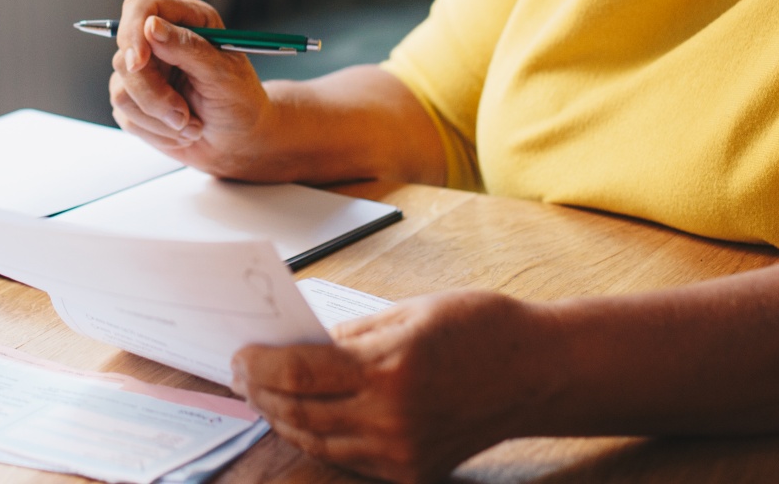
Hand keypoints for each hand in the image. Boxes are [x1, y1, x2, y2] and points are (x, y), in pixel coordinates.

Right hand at [106, 0, 290, 178]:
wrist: (238, 141)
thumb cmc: (240, 102)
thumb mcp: (224, 74)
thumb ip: (188, 48)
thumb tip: (150, 26)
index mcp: (188, 20)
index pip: (142, 6)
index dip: (132, 31)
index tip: (139, 63)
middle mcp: (161, 41)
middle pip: (126, 57)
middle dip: (154, 95)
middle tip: (183, 117)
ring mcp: (145, 72)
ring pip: (121, 91)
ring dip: (159, 119)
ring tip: (192, 126)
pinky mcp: (135, 101)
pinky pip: (126, 116)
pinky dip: (157, 132)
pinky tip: (182, 133)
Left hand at [231, 291, 554, 482]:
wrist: (539, 372)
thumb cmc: (480, 327)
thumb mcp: (410, 311)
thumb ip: (351, 333)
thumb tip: (299, 345)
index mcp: (390, 365)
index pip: (299, 373)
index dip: (258, 366)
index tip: (239, 355)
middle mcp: (393, 416)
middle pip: (300, 411)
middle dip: (261, 393)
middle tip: (241, 376)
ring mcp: (403, 450)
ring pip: (319, 440)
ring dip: (284, 419)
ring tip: (264, 398)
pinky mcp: (413, 471)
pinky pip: (350, 458)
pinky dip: (320, 437)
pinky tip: (306, 418)